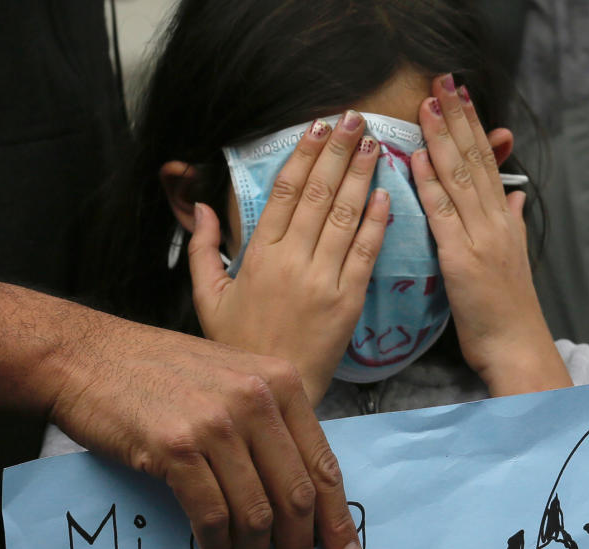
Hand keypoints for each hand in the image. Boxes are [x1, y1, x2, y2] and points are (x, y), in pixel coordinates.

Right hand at [0, 281, 363, 548]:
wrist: (88, 356)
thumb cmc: (160, 372)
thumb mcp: (233, 380)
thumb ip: (271, 423)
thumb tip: (299, 494)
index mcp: (281, 383)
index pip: (323, 465)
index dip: (337, 520)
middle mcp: (257, 400)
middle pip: (296, 496)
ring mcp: (217, 423)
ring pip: (256, 513)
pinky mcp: (176, 447)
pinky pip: (211, 515)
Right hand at [188, 111, 389, 405]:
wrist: (273, 389)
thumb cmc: (238, 345)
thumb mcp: (207, 297)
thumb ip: (203, 249)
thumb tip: (204, 208)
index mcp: (257, 255)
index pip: (282, 192)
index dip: (302, 155)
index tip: (317, 128)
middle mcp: (291, 261)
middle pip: (317, 194)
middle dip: (338, 152)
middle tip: (354, 119)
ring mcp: (323, 280)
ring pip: (343, 216)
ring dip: (361, 175)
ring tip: (374, 143)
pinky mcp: (348, 301)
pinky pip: (365, 253)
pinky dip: (376, 222)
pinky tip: (386, 194)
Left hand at [410, 75, 571, 395]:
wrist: (518, 346)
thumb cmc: (508, 311)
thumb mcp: (514, 258)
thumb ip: (511, 223)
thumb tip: (514, 196)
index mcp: (505, 219)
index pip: (487, 162)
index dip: (473, 126)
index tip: (460, 96)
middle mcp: (496, 220)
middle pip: (475, 159)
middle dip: (458, 118)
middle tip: (444, 81)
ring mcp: (481, 236)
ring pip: (461, 178)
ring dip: (442, 138)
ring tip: (429, 103)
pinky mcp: (463, 258)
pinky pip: (444, 214)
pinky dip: (430, 183)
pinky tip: (417, 157)